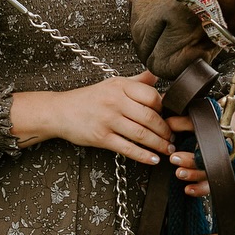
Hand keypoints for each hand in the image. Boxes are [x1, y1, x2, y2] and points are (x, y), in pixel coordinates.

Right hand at [11, 71, 172, 164]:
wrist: (61, 111)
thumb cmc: (89, 98)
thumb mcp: (112, 84)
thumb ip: (136, 81)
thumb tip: (157, 74)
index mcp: (120, 86)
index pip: (151, 96)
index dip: (164, 108)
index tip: (170, 117)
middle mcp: (114, 101)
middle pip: (149, 117)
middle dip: (165, 130)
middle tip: (174, 137)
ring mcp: (108, 120)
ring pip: (141, 134)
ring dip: (159, 144)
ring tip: (168, 149)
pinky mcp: (101, 137)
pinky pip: (127, 148)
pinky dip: (143, 156)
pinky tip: (153, 159)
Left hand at [165, 108, 234, 197]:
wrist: (228, 129)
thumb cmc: (209, 125)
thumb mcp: (195, 120)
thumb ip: (182, 122)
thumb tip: (167, 124)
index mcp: (216, 135)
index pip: (204, 136)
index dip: (188, 137)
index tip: (173, 143)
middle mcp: (219, 150)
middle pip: (206, 158)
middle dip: (189, 160)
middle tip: (174, 159)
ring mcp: (217, 164)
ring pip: (208, 173)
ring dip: (193, 174)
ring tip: (179, 173)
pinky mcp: (214, 177)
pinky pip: (209, 186)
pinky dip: (199, 189)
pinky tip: (187, 190)